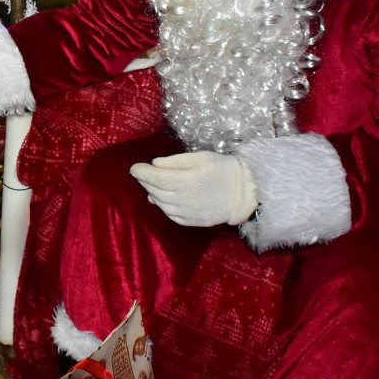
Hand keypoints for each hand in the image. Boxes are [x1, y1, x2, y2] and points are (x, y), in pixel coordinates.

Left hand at [130, 151, 256, 226]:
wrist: (245, 193)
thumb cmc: (224, 170)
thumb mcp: (201, 157)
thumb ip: (176, 161)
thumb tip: (155, 164)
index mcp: (187, 180)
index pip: (156, 177)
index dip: (142, 172)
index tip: (133, 167)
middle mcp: (184, 198)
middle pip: (156, 190)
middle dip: (144, 181)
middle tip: (139, 173)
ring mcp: (188, 212)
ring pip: (161, 204)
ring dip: (151, 193)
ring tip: (148, 184)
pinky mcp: (192, 221)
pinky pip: (170, 215)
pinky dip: (161, 206)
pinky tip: (159, 199)